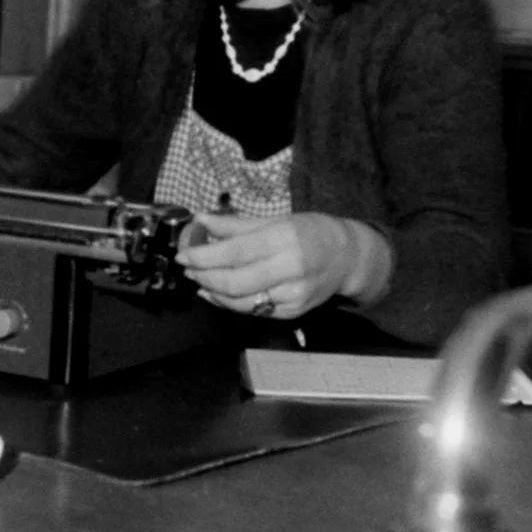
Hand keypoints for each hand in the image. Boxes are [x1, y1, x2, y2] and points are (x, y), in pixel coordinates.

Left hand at [177, 211, 391, 319]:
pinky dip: (230, 304)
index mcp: (284, 238)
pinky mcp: (293, 312)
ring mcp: (293, 294)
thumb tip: (201, 221)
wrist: (347, 257)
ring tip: (199, 279)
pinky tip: (218, 293)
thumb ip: (236, 224)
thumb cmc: (311, 232)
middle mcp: (290, 269)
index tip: (183, 254)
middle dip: (204, 276)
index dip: (204, 256)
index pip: (234, 252)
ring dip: (213, 292)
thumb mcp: (276, 219)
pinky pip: (254, 311)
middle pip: (234, 281)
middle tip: (188, 268)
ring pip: (241, 302)